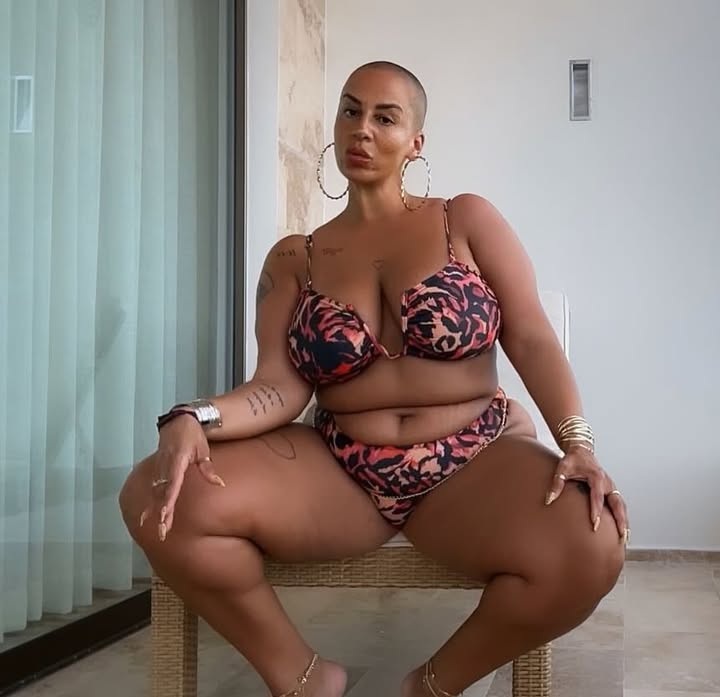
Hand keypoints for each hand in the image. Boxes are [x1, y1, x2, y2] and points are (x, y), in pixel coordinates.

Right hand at [139, 414, 224, 540]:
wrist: (179, 420)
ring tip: (157, 530)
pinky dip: (150, 503)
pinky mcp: (158, 470)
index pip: (172, 484)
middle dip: (161, 514)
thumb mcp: (203, 450)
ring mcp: (159, 469)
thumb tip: (219, 484)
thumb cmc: (192, 435)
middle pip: (162, 493)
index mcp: (176, 461)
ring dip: (155, 512)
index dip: (168, 500)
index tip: (165, 514)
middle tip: (162, 532)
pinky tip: (145, 517)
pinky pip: (153, 489)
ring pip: (156, 493)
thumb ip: (208, 469)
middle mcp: (165, 467)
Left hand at [545, 445, 628, 543]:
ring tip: (624, 538)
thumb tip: (549, 499)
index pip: (597, 497)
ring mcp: (611, 487)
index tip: (596, 524)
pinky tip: (621, 529)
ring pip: (621, 506)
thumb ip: (556, 484)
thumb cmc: (572, 460)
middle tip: (621, 536)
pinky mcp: (611, 490)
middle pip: (618, 504)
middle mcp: (607, 483)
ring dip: (624, 521)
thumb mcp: (562, 469)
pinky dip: (622, 516)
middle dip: (620, 520)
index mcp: (597, 478)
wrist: (581, 450)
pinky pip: (619, 505)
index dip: (596, 511)